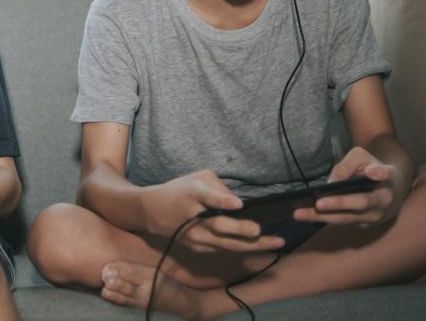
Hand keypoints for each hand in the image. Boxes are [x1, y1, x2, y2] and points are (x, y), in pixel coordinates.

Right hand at [143, 170, 285, 254]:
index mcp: (193, 195)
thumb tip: (239, 202)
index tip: (238, 204)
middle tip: (259, 231)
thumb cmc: (178, 191)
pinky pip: (224, 248)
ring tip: (274, 243)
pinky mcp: (198, 248)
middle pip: (219, 226)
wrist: (151, 212)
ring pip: (226, 244)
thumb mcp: (196, 179)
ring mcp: (195, 237)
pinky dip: (244, 247)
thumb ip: (219, 187)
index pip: (207, 198)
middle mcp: (194, 218)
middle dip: (241, 230)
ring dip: (251, 245)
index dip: (222, 201)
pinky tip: (263, 246)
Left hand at [293, 146, 404, 225]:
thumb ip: (348, 165)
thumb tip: (331, 182)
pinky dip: (323, 219)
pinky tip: (306, 216)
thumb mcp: (362, 158)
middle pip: (361, 203)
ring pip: (347, 218)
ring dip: (323, 217)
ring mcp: (373, 217)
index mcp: (387, 180)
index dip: (379, 173)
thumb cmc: (372, 168)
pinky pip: (341, 221)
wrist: (390, 189)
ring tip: (300, 214)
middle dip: (339, 204)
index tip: (372, 171)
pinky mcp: (362, 224)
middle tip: (318, 204)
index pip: (384, 175)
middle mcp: (383, 201)